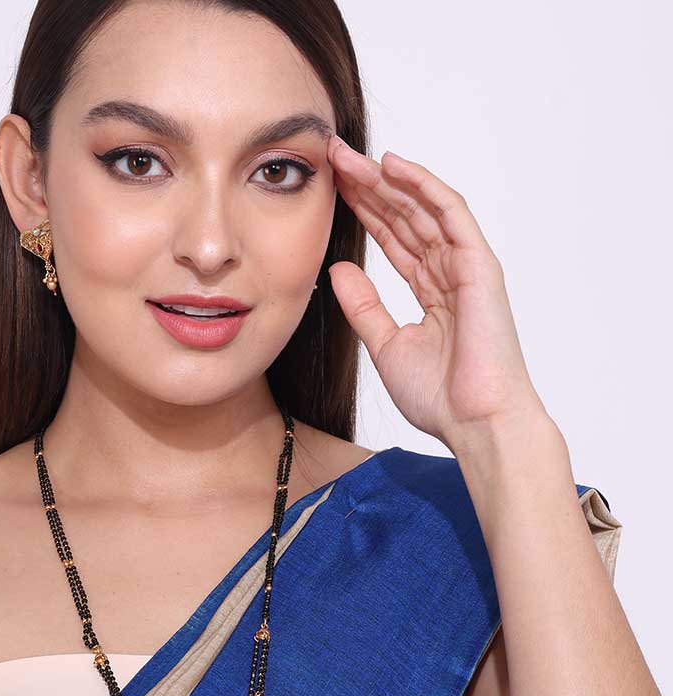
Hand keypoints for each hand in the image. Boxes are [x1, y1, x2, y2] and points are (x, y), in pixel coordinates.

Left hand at [326, 135, 547, 450]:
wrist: (475, 422)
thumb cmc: (440, 396)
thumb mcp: (385, 345)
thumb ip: (364, 306)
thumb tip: (339, 269)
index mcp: (432, 291)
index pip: (393, 239)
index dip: (364, 211)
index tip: (331, 188)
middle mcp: (449, 272)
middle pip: (404, 217)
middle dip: (368, 187)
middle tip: (333, 157)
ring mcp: (466, 267)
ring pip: (422, 209)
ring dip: (386, 180)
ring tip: (350, 156)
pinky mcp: (479, 266)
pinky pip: (450, 214)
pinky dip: (423, 186)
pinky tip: (392, 165)